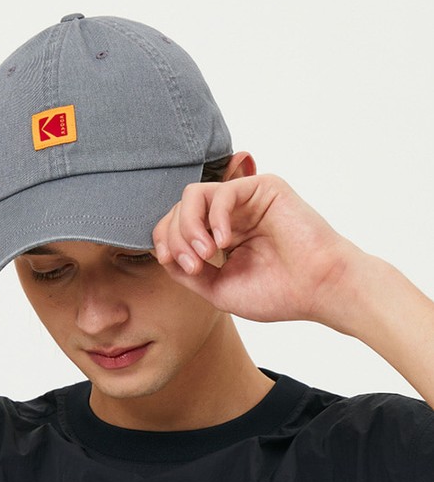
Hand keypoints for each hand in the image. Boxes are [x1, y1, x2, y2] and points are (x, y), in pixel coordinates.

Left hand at [152, 174, 364, 330]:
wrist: (319, 290)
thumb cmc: (278, 293)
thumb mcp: (218, 289)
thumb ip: (187, 272)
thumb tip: (162, 253)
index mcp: (220, 237)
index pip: (176, 228)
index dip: (169, 245)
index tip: (187, 270)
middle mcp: (230, 215)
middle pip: (179, 210)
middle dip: (176, 238)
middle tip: (195, 266)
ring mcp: (246, 200)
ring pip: (193, 195)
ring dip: (189, 226)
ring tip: (205, 254)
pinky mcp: (263, 188)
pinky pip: (221, 191)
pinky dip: (214, 218)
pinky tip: (224, 243)